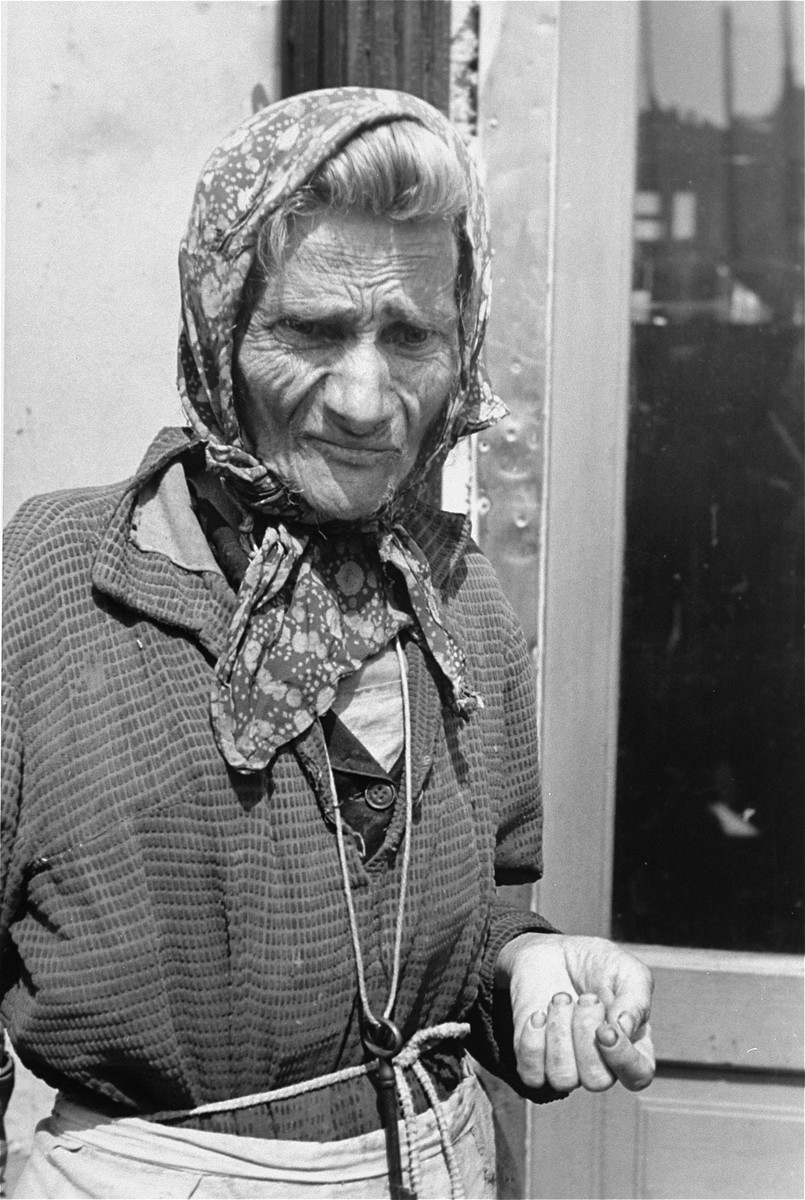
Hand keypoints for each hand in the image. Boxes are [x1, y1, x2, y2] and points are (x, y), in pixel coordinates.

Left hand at [495, 933, 654, 1093]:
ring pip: (562, 1078)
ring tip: (561, 998)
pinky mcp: (534, 1058)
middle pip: (596, 1080)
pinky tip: (538, 1014)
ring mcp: (566, 1064)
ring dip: (559, 1033)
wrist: (554, 951)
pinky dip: (532, 1043)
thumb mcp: (628, 971)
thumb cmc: (599, 965)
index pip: (636, 1076)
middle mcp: (600, 1063)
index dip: (621, 1059)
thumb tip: (624, 1029)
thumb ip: (636, 1000)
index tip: (604, 1028)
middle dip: (585, 1034)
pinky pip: (531, 1074)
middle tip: (586, 997)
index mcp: (632, 1047)